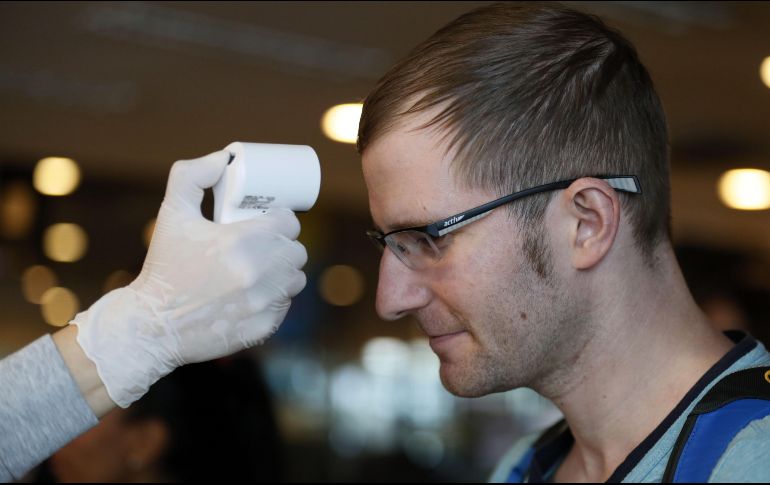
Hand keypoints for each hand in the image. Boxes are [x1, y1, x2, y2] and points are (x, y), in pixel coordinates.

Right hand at [70, 151, 306, 406]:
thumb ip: (192, 175)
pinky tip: (257, 293)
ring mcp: (264, 303)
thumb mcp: (171, 213)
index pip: (288, 222)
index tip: (268, 221)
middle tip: (265, 244)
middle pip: (296, 251)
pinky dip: (276, 299)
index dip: (281, 219)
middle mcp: (260, 273)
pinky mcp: (264, 328)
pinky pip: (285, 306)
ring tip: (265, 268)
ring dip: (284, 271)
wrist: (152, 325)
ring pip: (295, 279)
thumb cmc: (164, 268)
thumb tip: (223, 158)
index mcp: (243, 242)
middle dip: (283, 244)